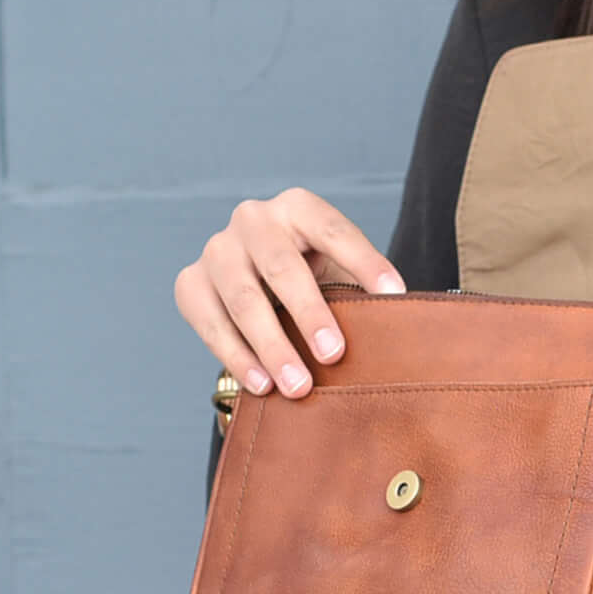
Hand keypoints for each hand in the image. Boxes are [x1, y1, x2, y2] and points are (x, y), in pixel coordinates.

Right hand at [174, 190, 401, 399]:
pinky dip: (237, 358)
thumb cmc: (310, 276)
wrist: (254, 281)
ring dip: (271, 346)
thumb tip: (402, 316)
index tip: (395, 295)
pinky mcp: (190, 283)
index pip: (334, 231)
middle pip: (281, 266)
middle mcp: (252, 219)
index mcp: (298, 207)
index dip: (365, 262)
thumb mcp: (336, 268)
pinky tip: (261, 385)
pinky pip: (212, 324)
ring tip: (297, 386)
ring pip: (242, 299)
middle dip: (309, 313)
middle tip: (334, 355)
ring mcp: (216, 250)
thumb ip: (361, 285)